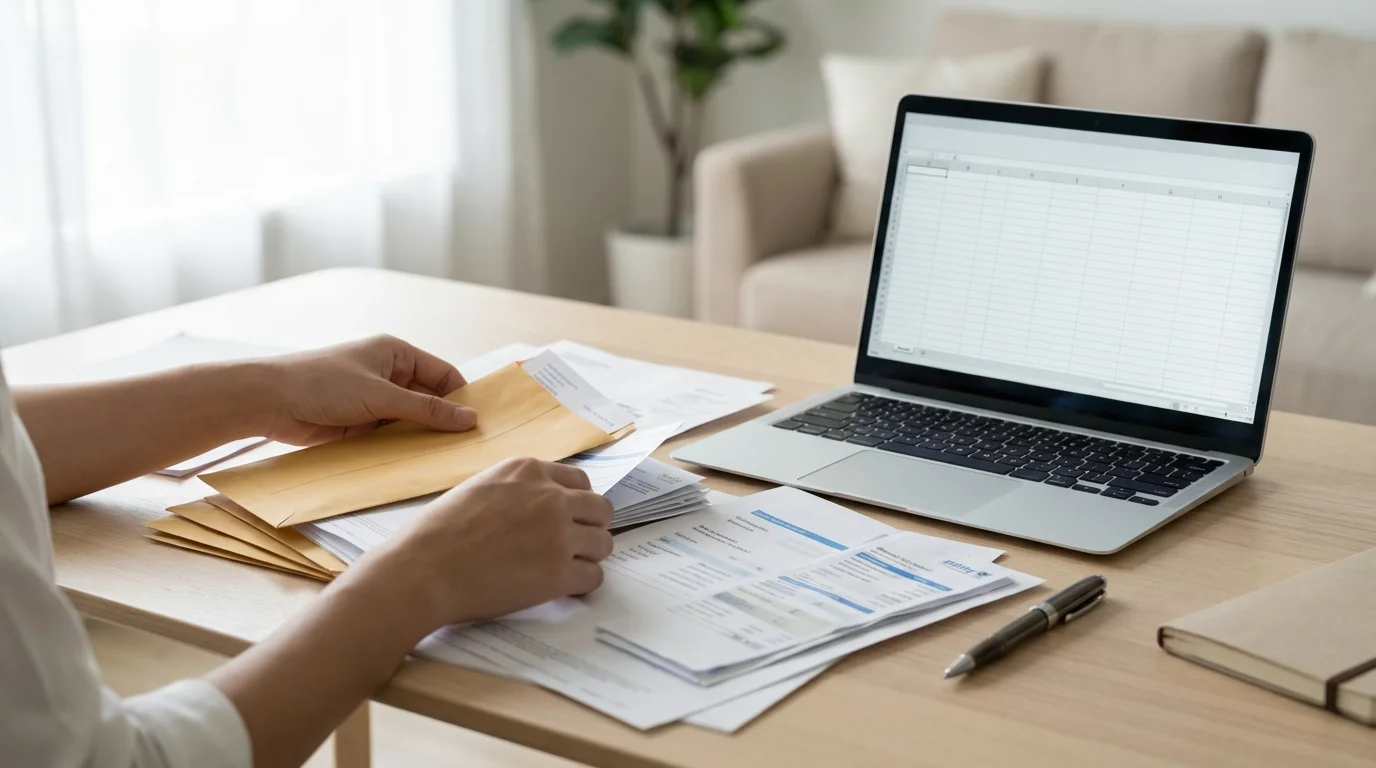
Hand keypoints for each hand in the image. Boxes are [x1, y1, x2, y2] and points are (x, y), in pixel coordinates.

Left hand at [249, 334, 476, 444]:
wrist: (269, 401)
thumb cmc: (323, 384)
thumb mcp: (381, 396)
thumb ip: (427, 410)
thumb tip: (470, 419)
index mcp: (396, 353)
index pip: (443, 374)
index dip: (461, 397)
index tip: (478, 424)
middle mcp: (388, 374)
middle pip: (429, 399)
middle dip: (444, 420)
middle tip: (467, 447)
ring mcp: (374, 400)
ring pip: (410, 420)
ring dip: (422, 437)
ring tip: (446, 458)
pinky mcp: (360, 423)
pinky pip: (390, 435)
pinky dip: (402, 447)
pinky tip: (416, 463)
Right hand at [358, 457, 614, 631]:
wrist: (421, 570)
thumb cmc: (435, 534)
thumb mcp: (478, 488)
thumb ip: (516, 491)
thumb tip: (536, 507)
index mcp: (528, 471)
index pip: (580, 482)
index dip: (576, 505)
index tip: (568, 520)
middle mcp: (550, 497)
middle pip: (601, 510)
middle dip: (590, 528)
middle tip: (573, 547)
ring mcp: (558, 535)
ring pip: (604, 543)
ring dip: (589, 557)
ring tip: (565, 569)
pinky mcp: (559, 573)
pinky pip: (594, 576)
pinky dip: (581, 584)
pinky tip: (561, 588)